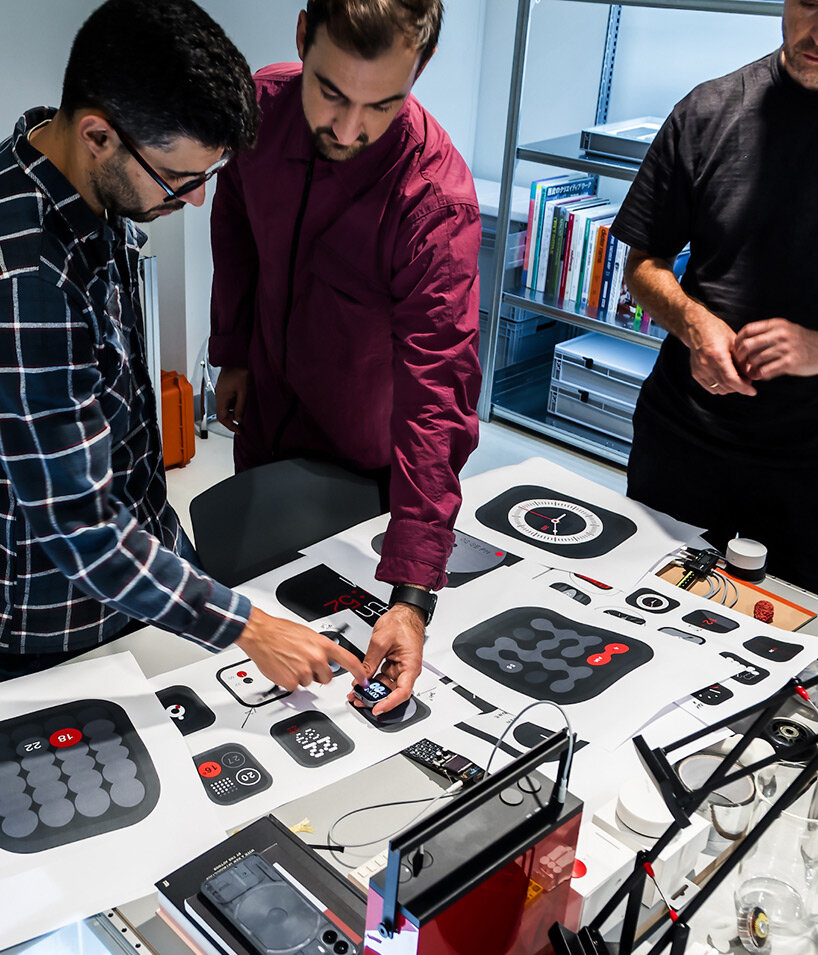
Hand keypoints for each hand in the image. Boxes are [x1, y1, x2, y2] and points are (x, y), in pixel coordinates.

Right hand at [214, 366, 248, 432]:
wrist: (235, 358)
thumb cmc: (239, 372)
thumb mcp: (243, 392)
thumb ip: (240, 407)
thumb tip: (239, 419)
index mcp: (221, 397)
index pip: (221, 417)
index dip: (229, 426)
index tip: (238, 430)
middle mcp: (218, 395)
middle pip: (222, 414)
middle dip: (231, 422)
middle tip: (241, 427)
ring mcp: (220, 392)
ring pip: (224, 408)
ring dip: (232, 414)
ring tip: (242, 417)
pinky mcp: (223, 389)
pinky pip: (226, 402)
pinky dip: (232, 407)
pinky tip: (240, 406)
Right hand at [236, 606, 366, 690]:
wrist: (260, 633)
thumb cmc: (280, 631)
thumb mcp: (308, 634)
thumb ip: (320, 648)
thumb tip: (327, 657)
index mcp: (323, 645)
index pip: (349, 661)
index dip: (359, 673)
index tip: (364, 680)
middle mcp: (316, 658)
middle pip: (328, 678)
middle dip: (319, 673)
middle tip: (306, 663)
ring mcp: (304, 671)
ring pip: (310, 682)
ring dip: (302, 676)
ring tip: (291, 662)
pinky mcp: (291, 681)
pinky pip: (295, 687)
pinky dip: (290, 680)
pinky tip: (284, 668)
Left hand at [350, 603, 423, 715]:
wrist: (405, 613)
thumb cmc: (401, 622)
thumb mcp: (380, 641)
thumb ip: (370, 662)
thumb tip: (362, 678)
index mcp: (410, 665)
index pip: (402, 692)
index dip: (389, 703)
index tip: (376, 709)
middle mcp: (407, 669)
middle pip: (393, 692)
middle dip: (376, 699)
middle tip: (359, 700)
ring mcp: (400, 668)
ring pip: (386, 686)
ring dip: (372, 691)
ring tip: (356, 693)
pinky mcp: (394, 665)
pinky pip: (383, 678)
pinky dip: (373, 681)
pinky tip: (362, 683)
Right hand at [683, 304, 755, 396]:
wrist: (697, 328)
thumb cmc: (716, 331)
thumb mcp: (734, 342)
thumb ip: (742, 360)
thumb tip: (751, 375)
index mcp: (717, 355)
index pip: (731, 379)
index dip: (743, 388)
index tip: (752, 391)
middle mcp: (706, 365)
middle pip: (725, 387)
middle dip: (739, 387)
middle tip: (747, 381)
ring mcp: (699, 370)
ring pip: (718, 390)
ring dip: (730, 388)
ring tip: (736, 379)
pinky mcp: (696, 373)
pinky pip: (710, 388)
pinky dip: (720, 387)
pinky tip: (725, 379)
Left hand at [733, 319, 817, 380]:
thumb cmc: (800, 342)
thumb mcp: (785, 330)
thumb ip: (766, 333)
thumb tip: (742, 342)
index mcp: (777, 324)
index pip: (748, 330)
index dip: (738, 340)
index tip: (735, 349)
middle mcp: (780, 334)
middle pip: (748, 345)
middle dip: (739, 356)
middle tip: (740, 364)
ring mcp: (785, 348)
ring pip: (755, 360)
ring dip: (750, 368)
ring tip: (751, 372)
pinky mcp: (790, 363)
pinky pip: (766, 371)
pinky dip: (760, 375)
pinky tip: (762, 375)